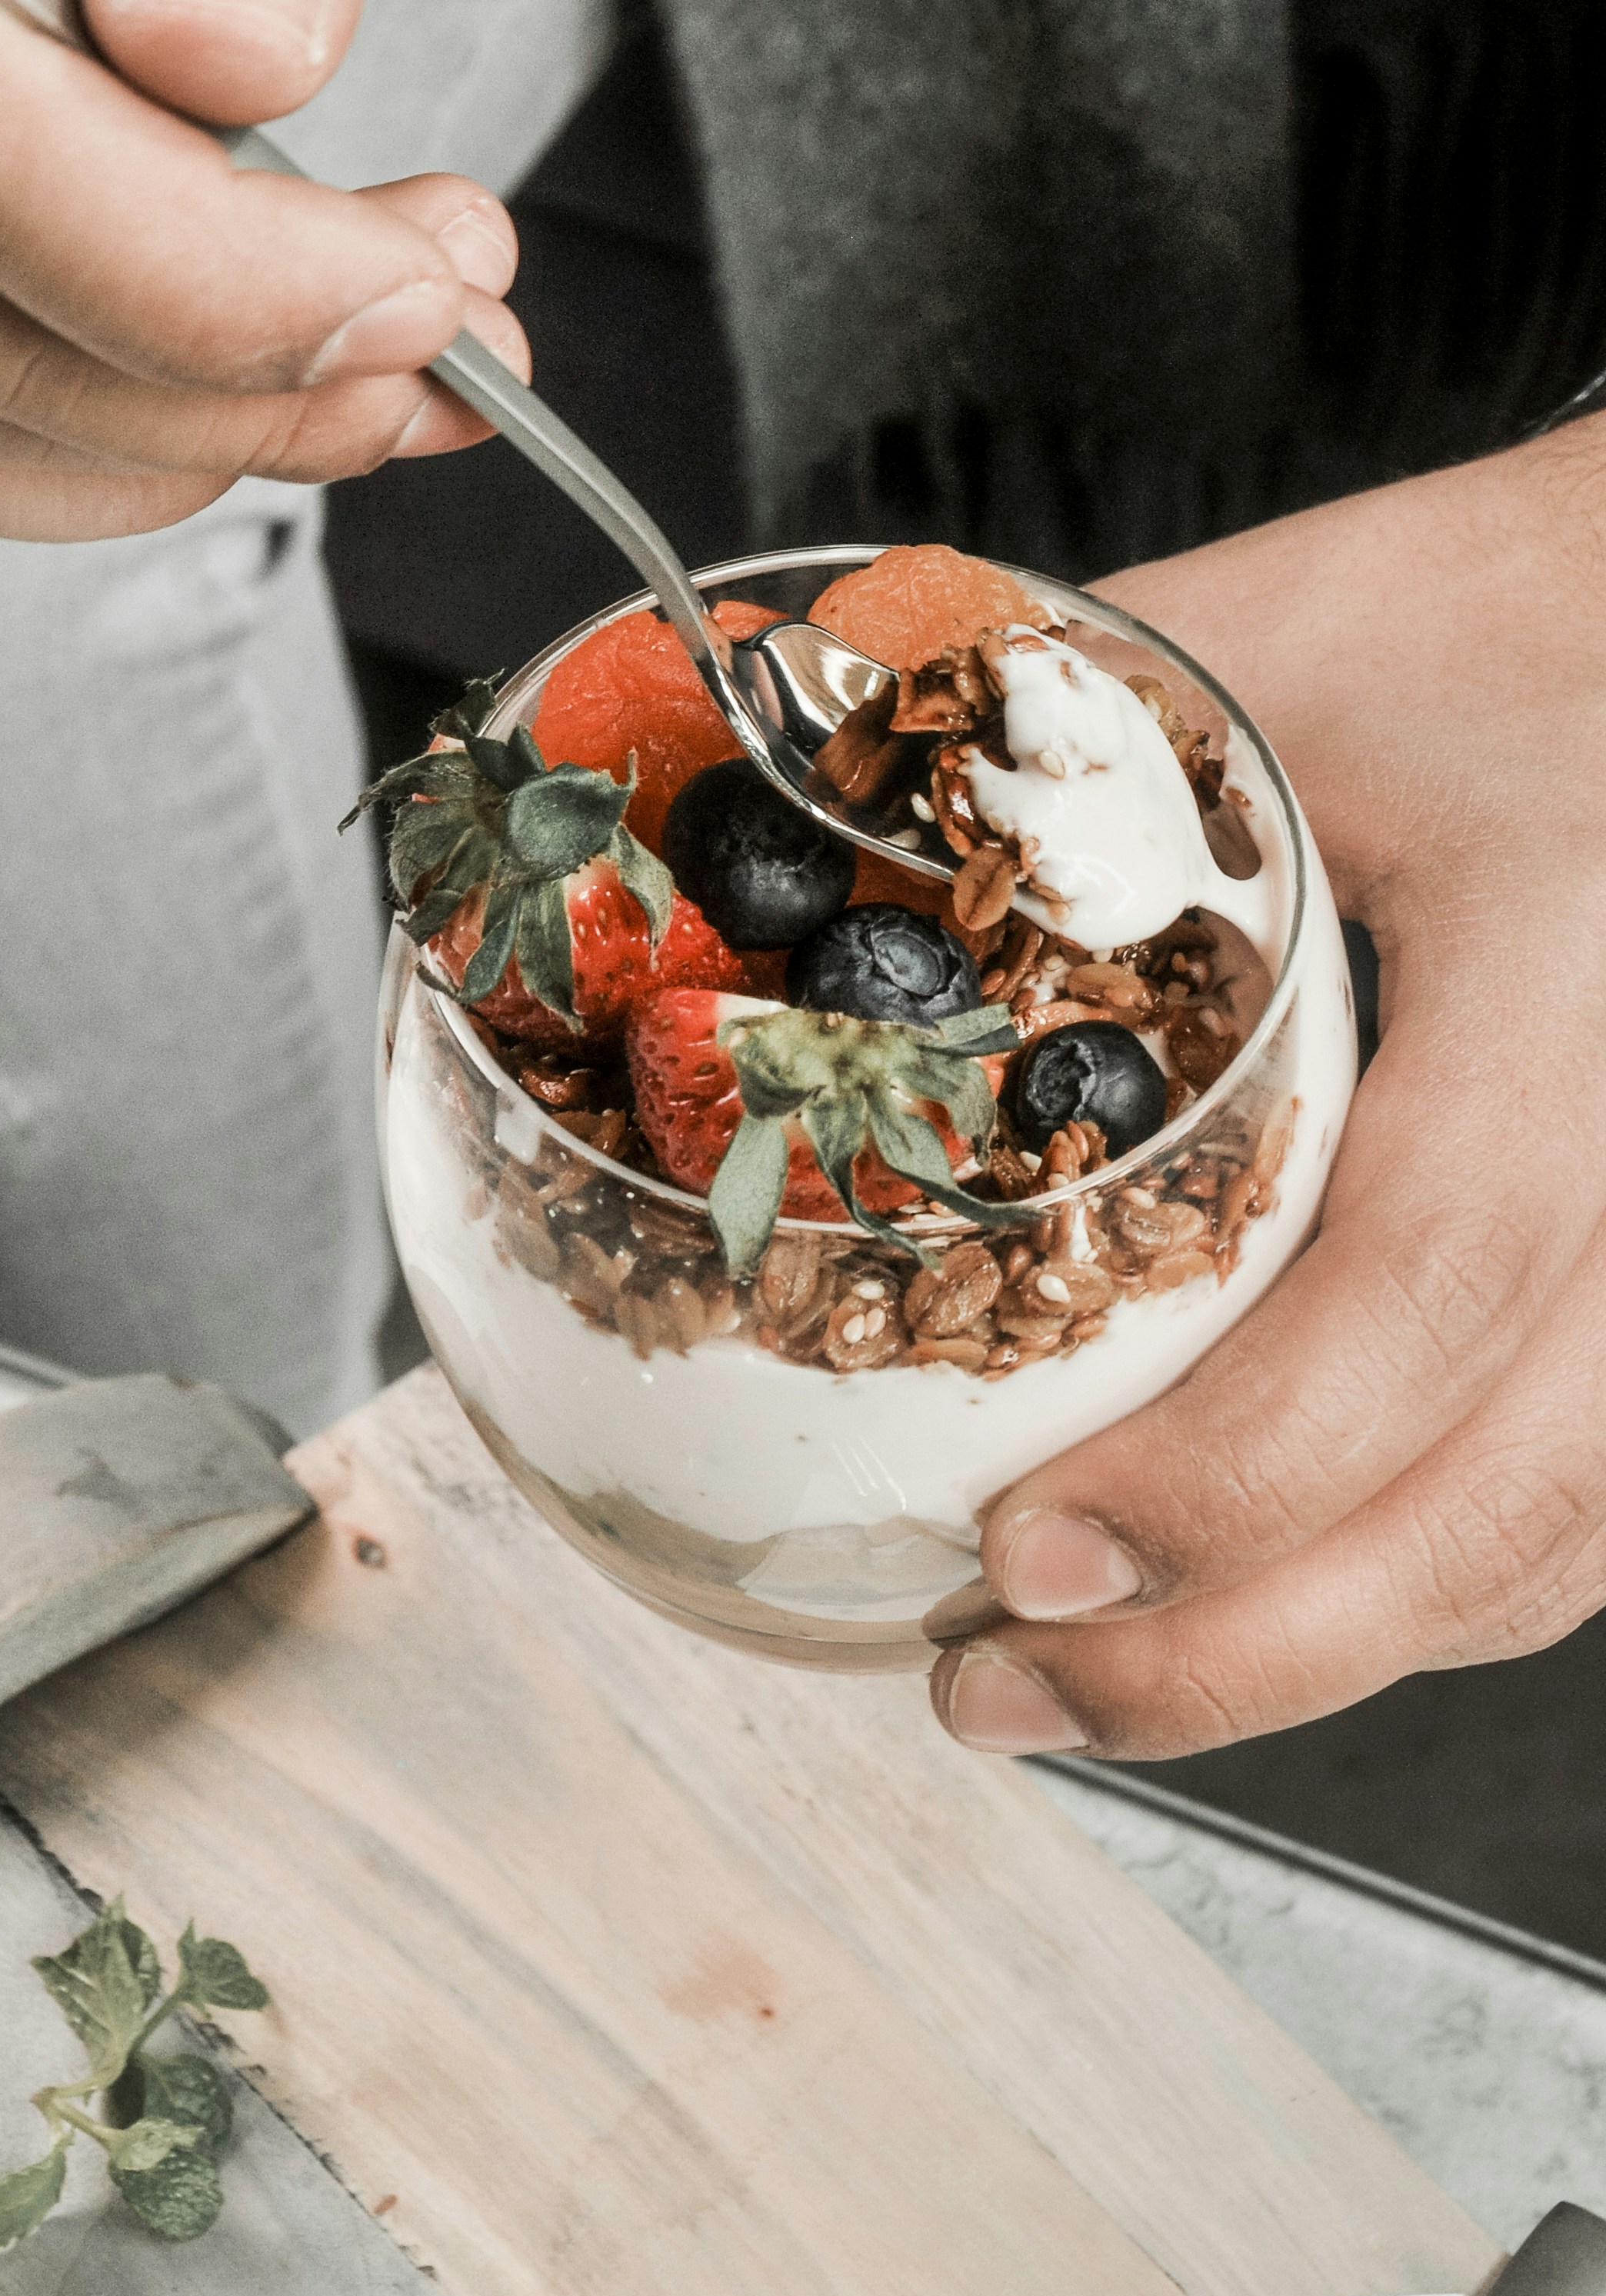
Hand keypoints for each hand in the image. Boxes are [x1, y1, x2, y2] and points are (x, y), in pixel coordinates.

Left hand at [929, 418, 1605, 1754]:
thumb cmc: (1503, 610)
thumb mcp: (1277, 637)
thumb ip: (1040, 734)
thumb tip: (771, 813)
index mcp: (1566, 968)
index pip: (1438, 1272)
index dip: (1240, 1459)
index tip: (1026, 1549)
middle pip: (1521, 1497)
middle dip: (1250, 1648)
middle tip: (1003, 1678)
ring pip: (1567, 1540)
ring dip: (1329, 1657)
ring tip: (1090, 1685)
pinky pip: (1582, 1499)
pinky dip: (1416, 1588)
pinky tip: (1254, 1609)